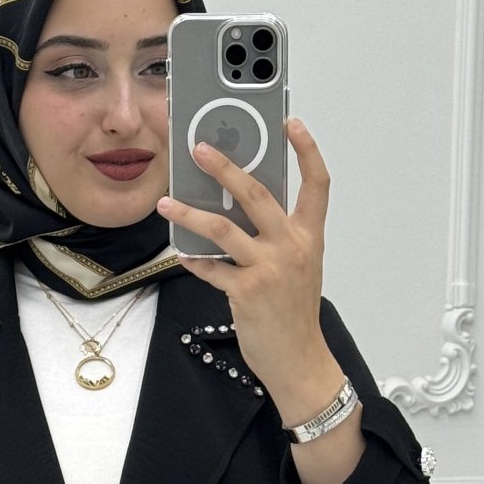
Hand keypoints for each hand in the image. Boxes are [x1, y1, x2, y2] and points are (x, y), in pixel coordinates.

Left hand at [157, 116, 338, 401]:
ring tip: (167, 203)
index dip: (307, 150)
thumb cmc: (294, 313)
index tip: (291, 123)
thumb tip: (241, 208)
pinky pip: (211, 268)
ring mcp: (268, 269)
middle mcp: (290, 247)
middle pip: (257, 194)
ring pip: (223, 229)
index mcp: (308, 237)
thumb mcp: (299, 267)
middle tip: (200, 149)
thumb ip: (277, 236)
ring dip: (190, 213)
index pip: (317, 184)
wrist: (298, 359)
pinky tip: (180, 253)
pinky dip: (193, 261)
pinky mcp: (246, 292)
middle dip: (226, 166)